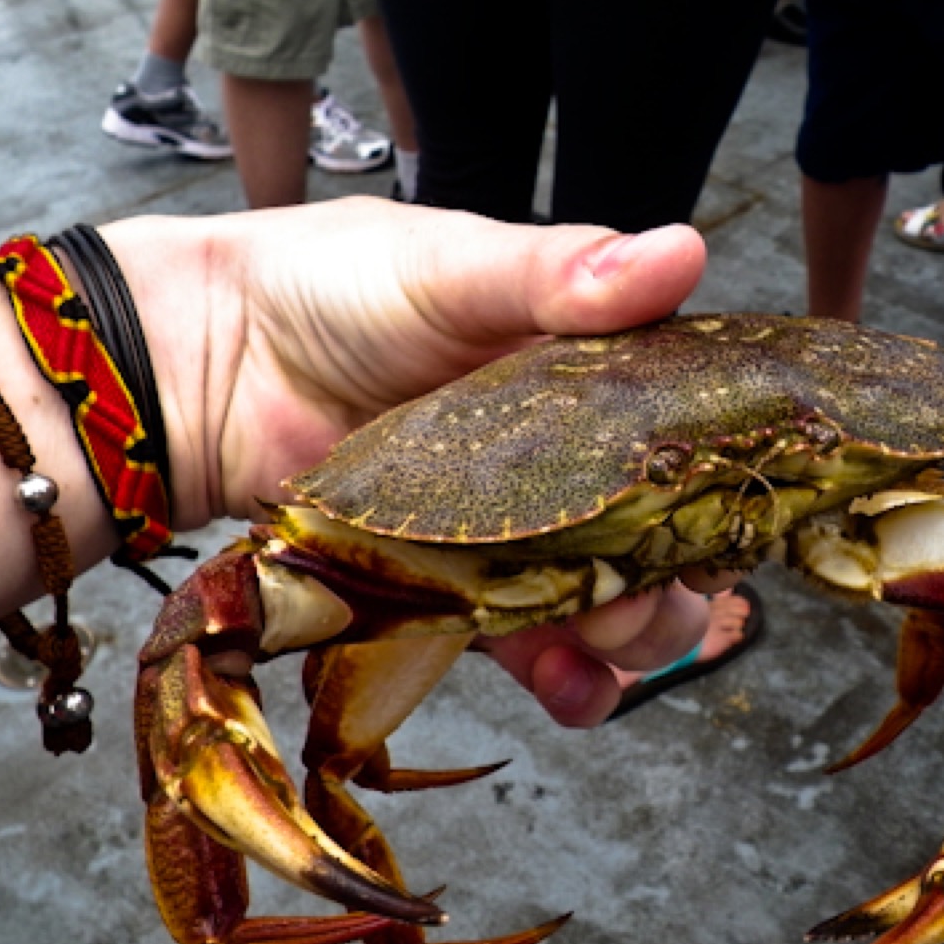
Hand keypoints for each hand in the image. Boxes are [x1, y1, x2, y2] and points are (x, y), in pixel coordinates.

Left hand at [106, 198, 710, 728]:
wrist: (202, 361)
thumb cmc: (329, 287)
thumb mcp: (452, 265)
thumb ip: (559, 274)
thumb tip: (684, 252)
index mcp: (583, 370)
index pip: (682, 426)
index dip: (719, 463)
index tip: (741, 488)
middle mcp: (562, 457)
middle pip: (660, 528)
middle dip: (682, 566)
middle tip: (678, 578)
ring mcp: (511, 531)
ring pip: (607, 597)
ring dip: (633, 631)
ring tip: (624, 640)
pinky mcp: (455, 591)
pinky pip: (527, 644)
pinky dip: (564, 678)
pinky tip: (580, 691)